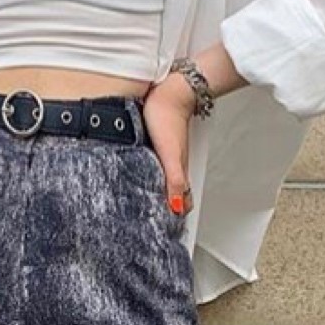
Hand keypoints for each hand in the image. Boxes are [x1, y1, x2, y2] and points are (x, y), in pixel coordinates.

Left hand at [141, 72, 197, 214]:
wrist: (168, 91)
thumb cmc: (168, 118)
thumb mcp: (171, 155)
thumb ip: (174, 181)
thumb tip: (176, 209)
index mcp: (177, 172)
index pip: (181, 202)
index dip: (177, 218)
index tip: (169, 234)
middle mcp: (173, 165)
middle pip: (175, 194)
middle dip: (170, 212)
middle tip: (161, 228)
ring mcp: (166, 155)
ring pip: (165, 180)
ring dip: (161, 195)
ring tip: (153, 209)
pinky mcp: (156, 144)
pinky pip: (155, 166)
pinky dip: (152, 177)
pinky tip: (144, 177)